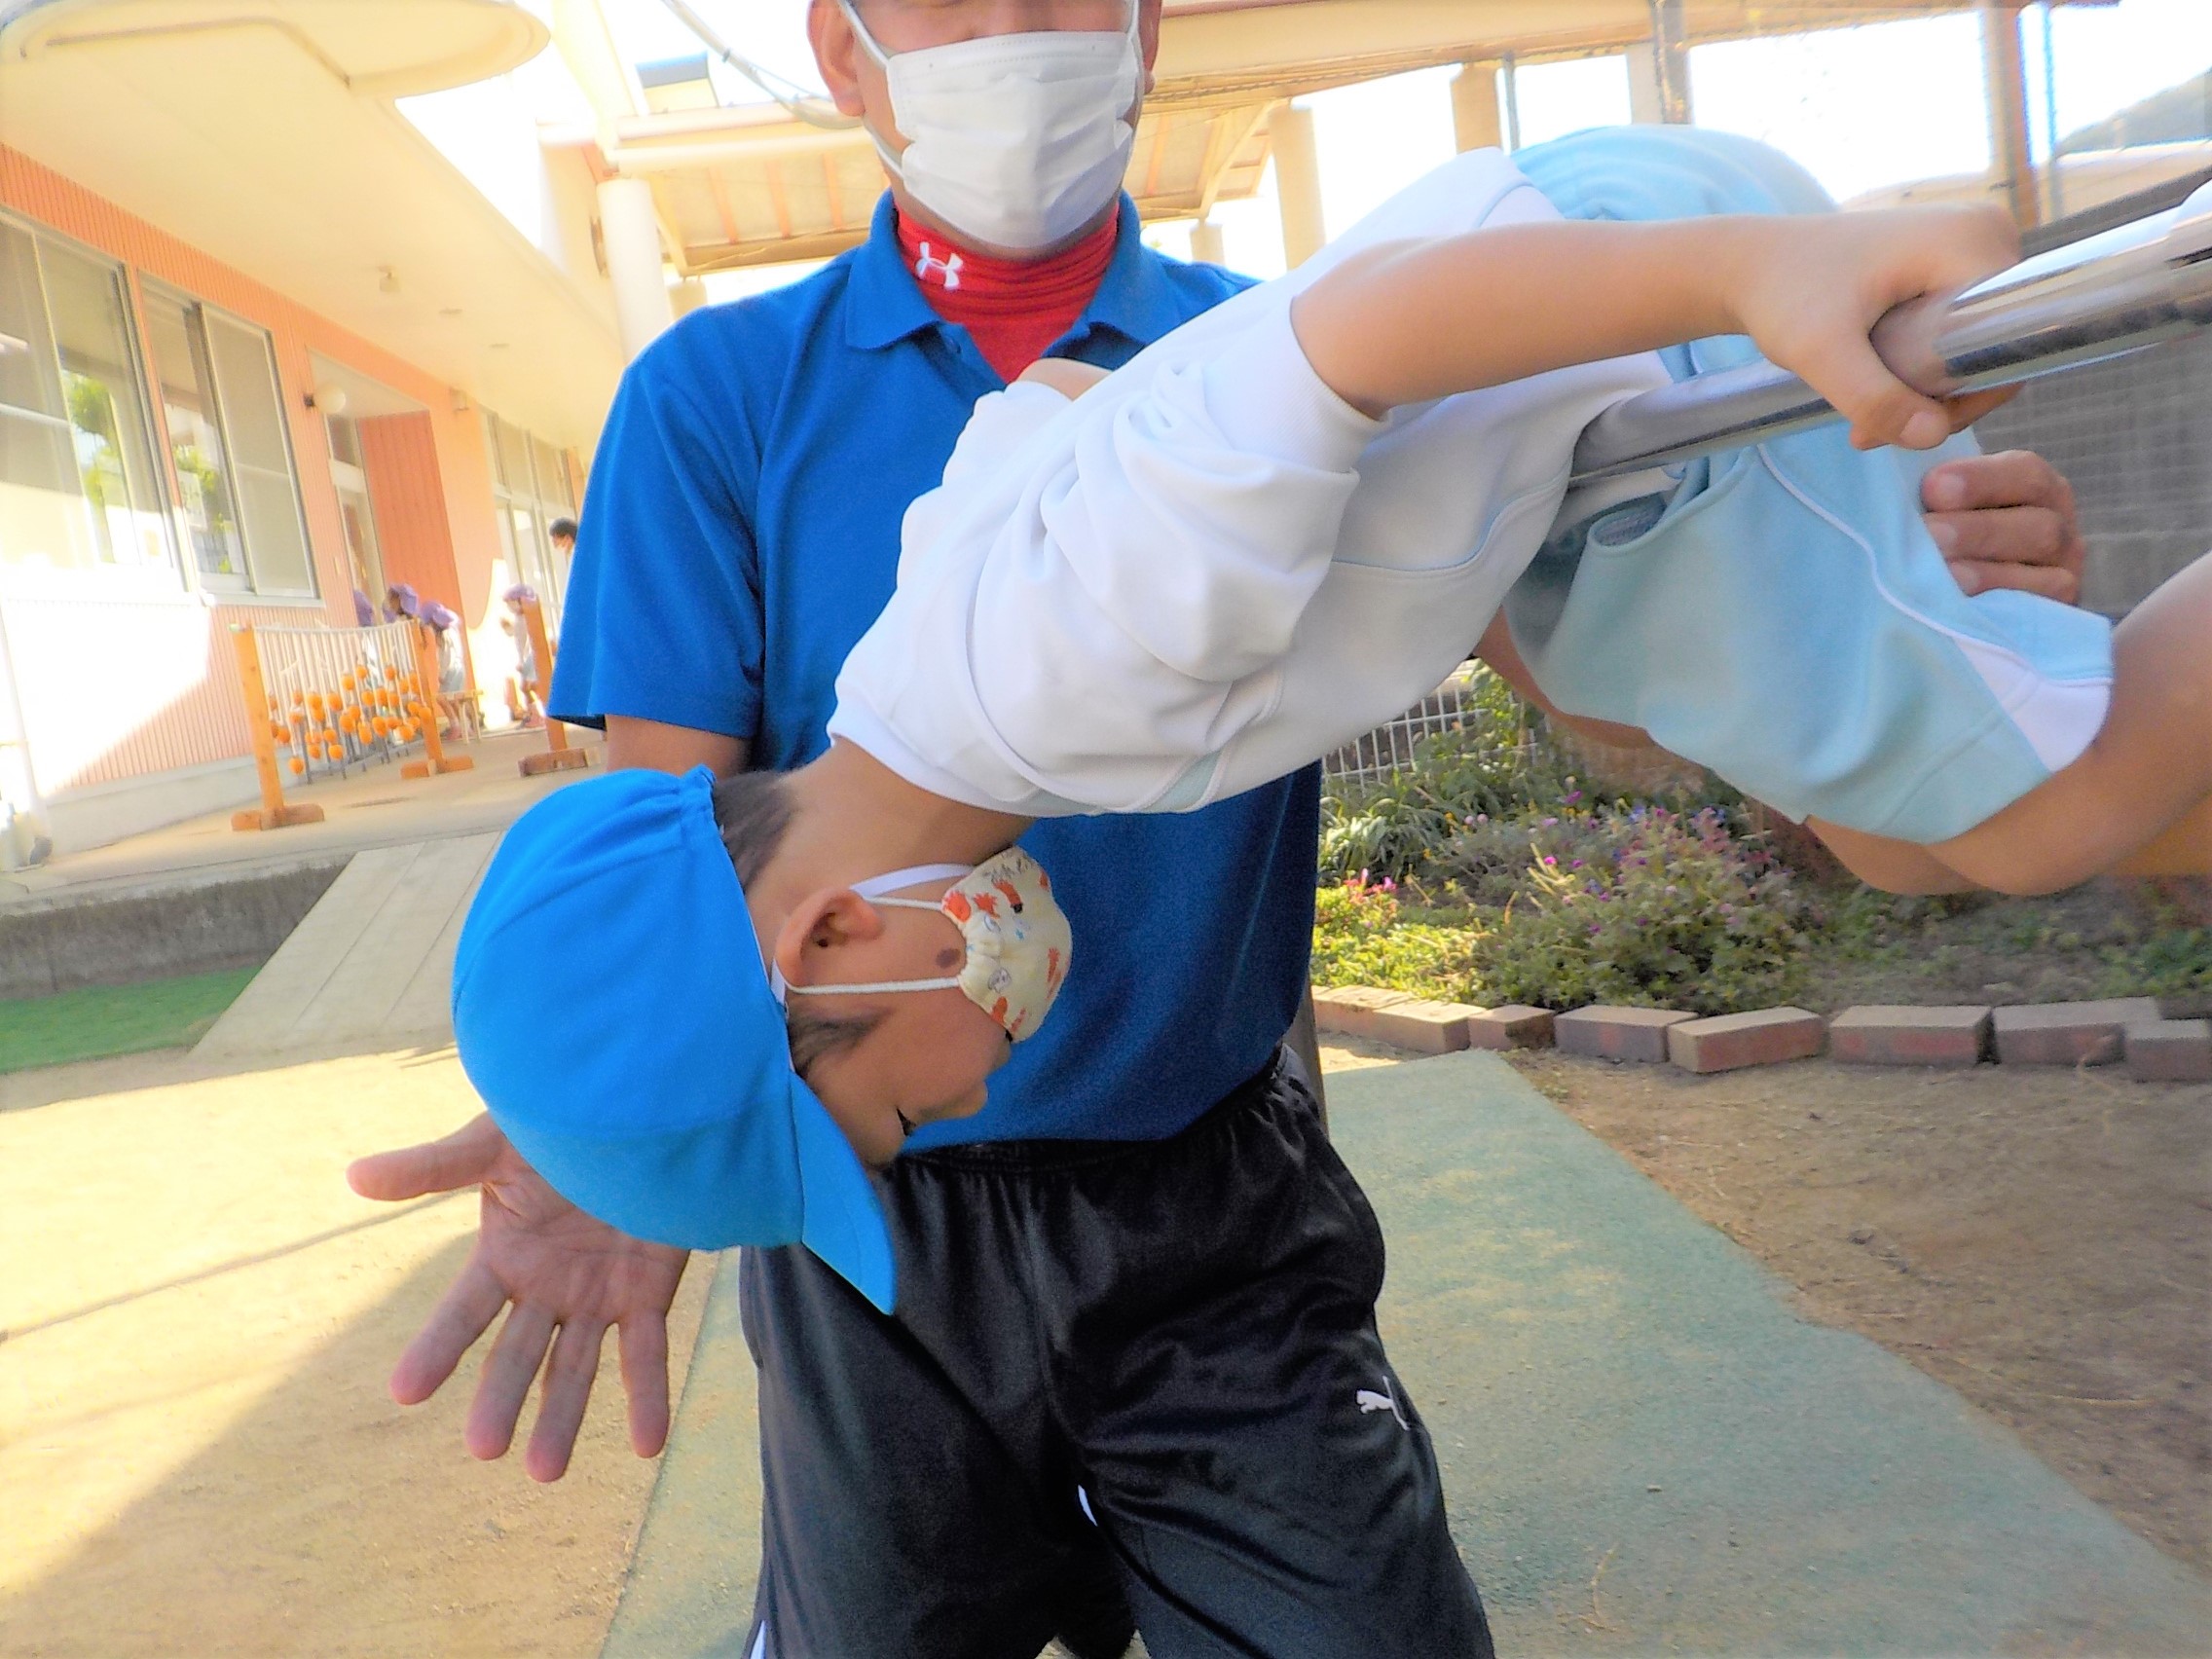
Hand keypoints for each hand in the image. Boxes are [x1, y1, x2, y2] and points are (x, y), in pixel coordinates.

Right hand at [347, 1113, 690, 1481]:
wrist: (642, 1114)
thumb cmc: (560, 1123)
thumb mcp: (497, 1143)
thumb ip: (433, 1167)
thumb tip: (354, 1175)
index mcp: (504, 1256)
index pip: (462, 1313)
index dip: (435, 1349)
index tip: (404, 1392)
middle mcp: (545, 1288)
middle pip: (517, 1354)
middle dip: (501, 1400)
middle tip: (485, 1447)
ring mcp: (595, 1297)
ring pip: (575, 1368)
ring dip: (561, 1418)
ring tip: (545, 1472)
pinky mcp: (646, 1296)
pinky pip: (646, 1354)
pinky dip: (647, 1399)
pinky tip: (646, 1446)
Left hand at [1727, 204, 2018, 451]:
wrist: (1751, 263)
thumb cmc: (1781, 294)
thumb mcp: (1821, 352)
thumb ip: (1873, 397)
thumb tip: (1934, 436)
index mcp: (1976, 240)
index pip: (2008, 342)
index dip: (1963, 396)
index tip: (1897, 423)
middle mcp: (1988, 234)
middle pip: (1993, 347)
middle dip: (1934, 401)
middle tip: (1869, 432)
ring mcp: (1970, 247)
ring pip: (1972, 347)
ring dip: (1920, 394)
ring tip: (1862, 422)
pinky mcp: (1949, 264)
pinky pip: (1954, 332)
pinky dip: (1915, 369)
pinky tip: (1868, 390)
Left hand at [1922, 449, 2084, 604]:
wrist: (1975, 610)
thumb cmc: (1947, 542)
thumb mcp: (1943, 508)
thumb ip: (1928, 491)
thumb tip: (1880, 460)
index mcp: (2033, 488)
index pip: (2023, 473)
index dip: (1980, 480)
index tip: (1932, 487)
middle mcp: (2057, 524)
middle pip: (2036, 523)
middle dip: (1978, 529)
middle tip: (1929, 533)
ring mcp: (2064, 569)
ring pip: (2043, 566)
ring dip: (1988, 569)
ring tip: (1944, 573)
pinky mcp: (2058, 609)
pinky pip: (2040, 602)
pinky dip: (2001, 600)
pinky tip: (1965, 601)